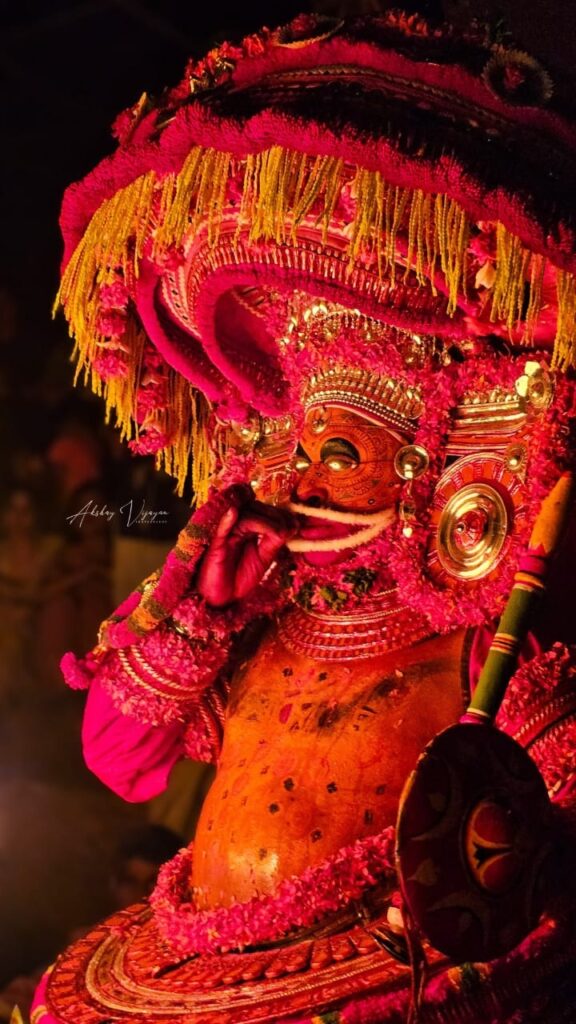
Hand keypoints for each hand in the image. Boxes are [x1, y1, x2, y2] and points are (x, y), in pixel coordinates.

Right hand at [197, 489, 295, 606]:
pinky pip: (220, 530)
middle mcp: (236, 527)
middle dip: (274, 517)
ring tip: (277, 533)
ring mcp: (226, 535)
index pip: (263, 511)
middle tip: (288, 529)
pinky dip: (226, 520)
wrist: (223, 598)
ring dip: (262, 522)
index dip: (280, 514)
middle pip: (254, 509)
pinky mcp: (216, 546)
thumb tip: (288, 525)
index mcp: (248, 529)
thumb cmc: (240, 577)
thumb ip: (273, 542)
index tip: (296, 525)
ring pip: (243, 518)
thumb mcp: (263, 559)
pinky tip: (233, 512)